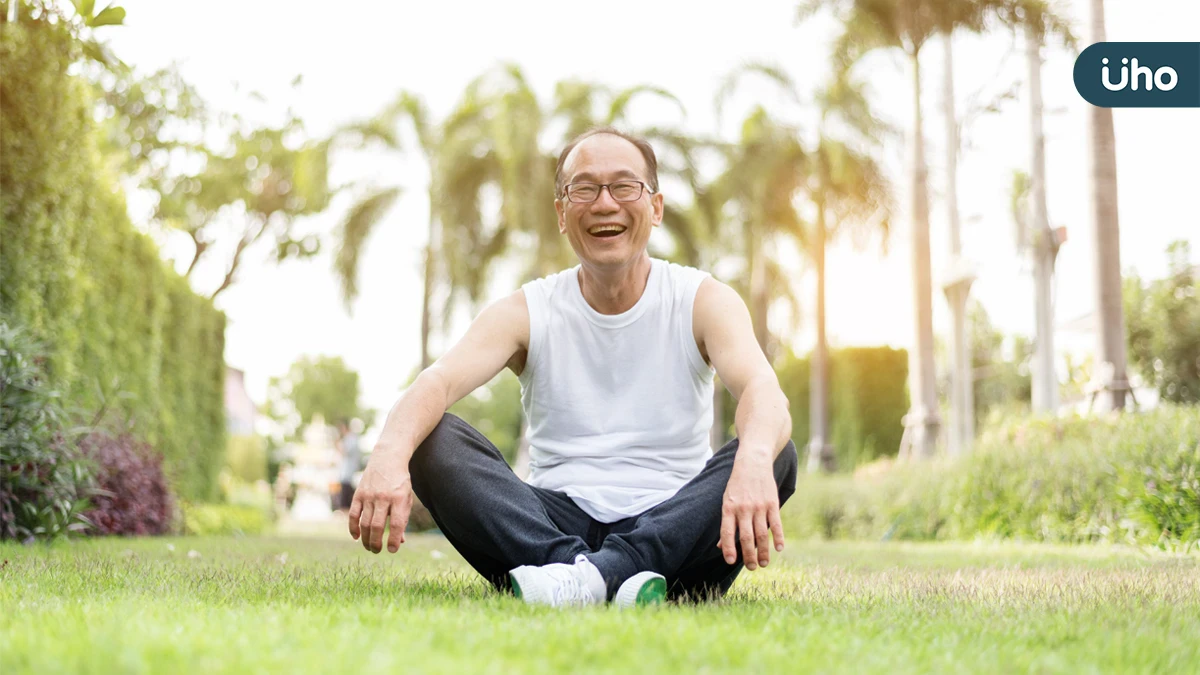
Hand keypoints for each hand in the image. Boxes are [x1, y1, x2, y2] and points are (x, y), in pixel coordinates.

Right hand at [348, 448, 413, 553]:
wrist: (387, 459)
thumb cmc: (400, 482)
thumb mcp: (406, 498)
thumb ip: (402, 518)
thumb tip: (399, 541)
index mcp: (399, 498)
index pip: (396, 524)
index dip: (393, 540)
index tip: (392, 550)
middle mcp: (383, 497)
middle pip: (377, 526)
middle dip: (376, 543)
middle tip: (377, 551)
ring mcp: (369, 495)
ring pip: (364, 523)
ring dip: (365, 539)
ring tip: (369, 548)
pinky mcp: (359, 494)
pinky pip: (353, 514)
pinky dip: (353, 528)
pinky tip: (356, 537)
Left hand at [718, 451, 783, 570]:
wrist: (753, 463)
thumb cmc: (737, 485)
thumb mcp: (726, 501)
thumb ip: (726, 524)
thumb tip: (720, 547)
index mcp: (728, 508)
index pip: (726, 532)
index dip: (728, 548)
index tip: (730, 562)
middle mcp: (743, 508)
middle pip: (746, 537)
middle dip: (748, 555)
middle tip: (751, 568)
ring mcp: (759, 506)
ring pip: (761, 534)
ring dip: (763, 551)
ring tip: (763, 563)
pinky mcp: (772, 503)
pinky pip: (776, 523)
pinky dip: (778, 537)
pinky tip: (779, 549)